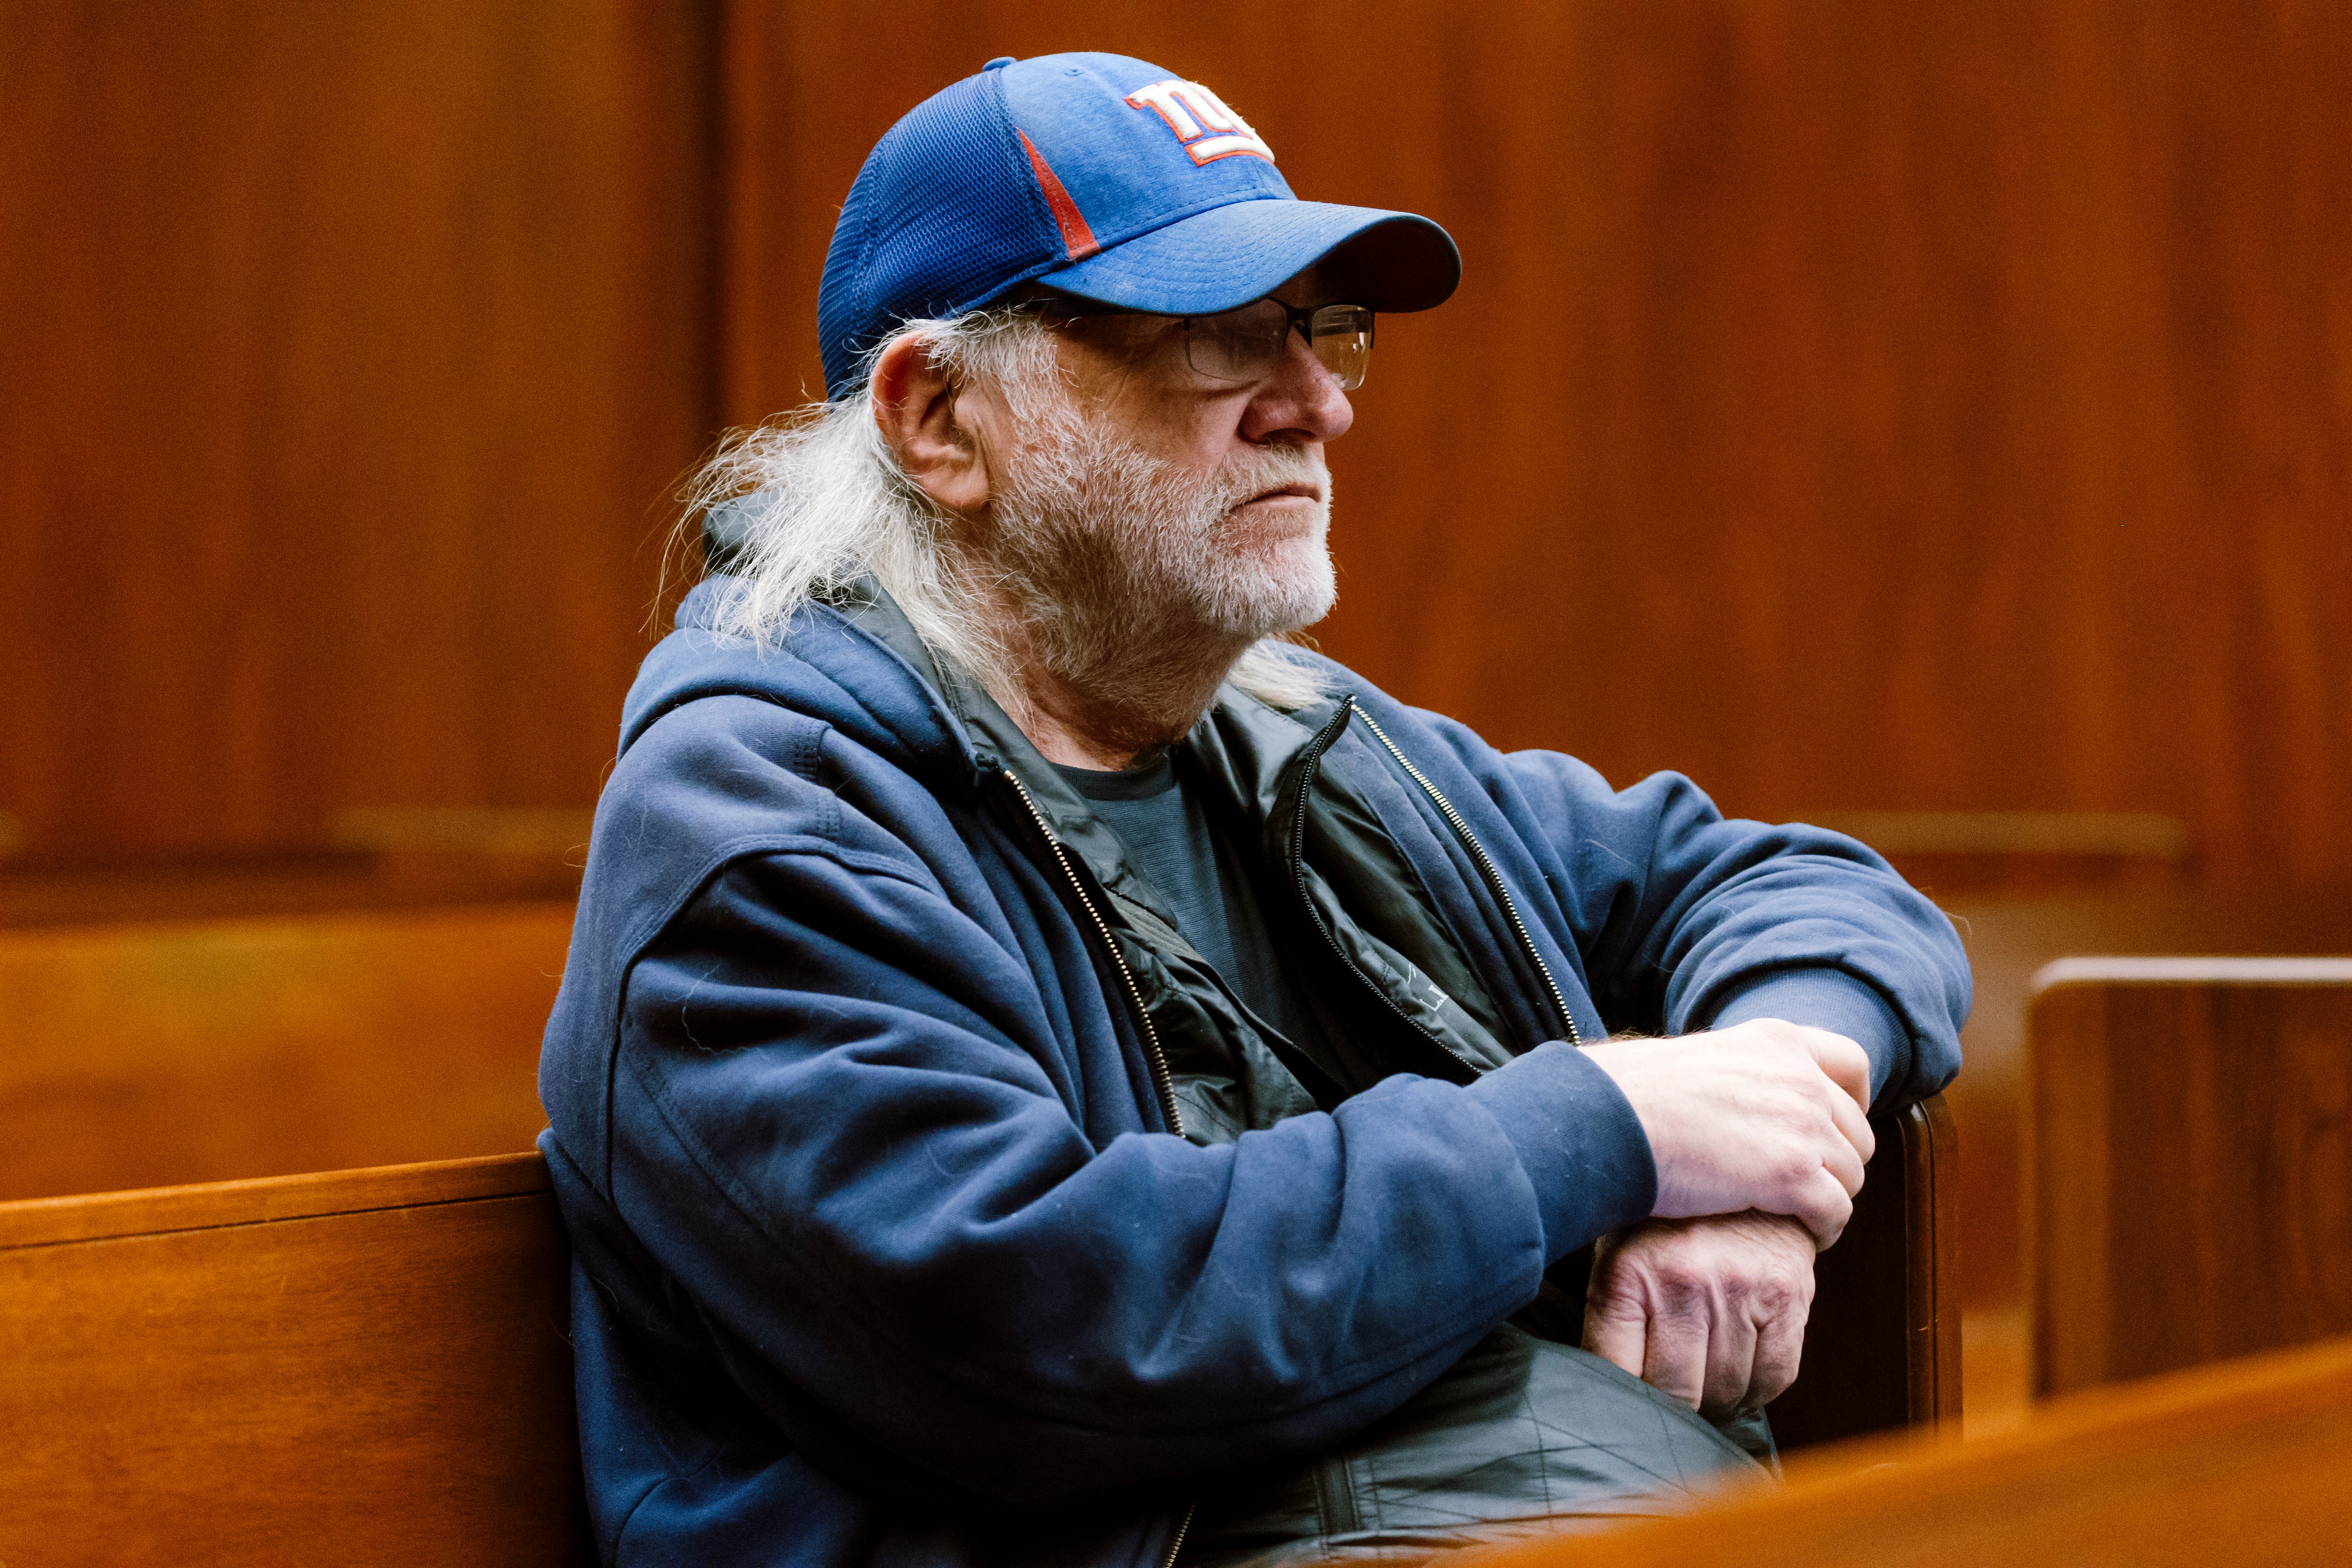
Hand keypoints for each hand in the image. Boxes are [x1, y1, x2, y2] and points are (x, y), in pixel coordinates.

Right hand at [1578, 1018, 1874, 1244]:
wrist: (1610, 1119)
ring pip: (1850, 1176)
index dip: (1853, 1103)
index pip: (1853, 1064)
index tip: (1833, 1128)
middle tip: (1803, 1189)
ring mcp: (1802, 1124)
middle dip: (1836, 1164)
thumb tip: (1743, 1107)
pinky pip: (1836, 1212)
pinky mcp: (1793, 1174)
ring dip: (1828, 1200)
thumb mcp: (1701, 1062)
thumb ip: (1740, 1077)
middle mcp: (1800, 1076)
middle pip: (1856, 1132)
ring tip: (1796, 1218)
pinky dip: (1824, 1230)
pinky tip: (1800, 1236)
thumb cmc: (1632, 1097)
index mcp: (1777, 1041)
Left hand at [1582, 1211, 1816, 1416]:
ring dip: (1717, 1401)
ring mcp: (1739, 1287)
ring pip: (1728, 1391)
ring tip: (1706, 1381)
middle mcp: (1682, 1280)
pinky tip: (1742, 1374)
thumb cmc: (1663, 1223)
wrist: (1735, 1161)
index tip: (1625, 1410)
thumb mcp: (1615, 1257)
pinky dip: (1757, 1390)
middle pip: (1677, 1394)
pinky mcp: (1788, 1293)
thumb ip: (1610, 1321)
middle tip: (1671, 1400)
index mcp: (1625, 1273)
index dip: (1621, 1404)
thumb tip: (1603, 1395)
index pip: (1615, 1374)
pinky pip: (1774, 1377)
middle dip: (1673, 1410)